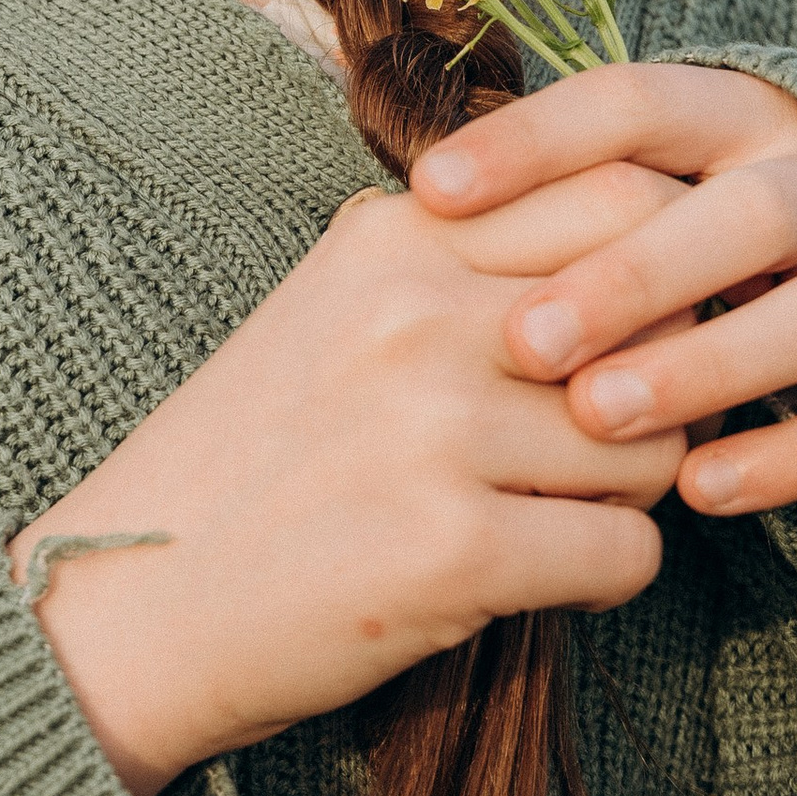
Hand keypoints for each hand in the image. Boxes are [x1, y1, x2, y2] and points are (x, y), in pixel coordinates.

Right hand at [7, 186, 684, 795]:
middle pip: (658, 320)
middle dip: (657, 386)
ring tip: (540, 510)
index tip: (630, 326)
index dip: (660, 267)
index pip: (621, 194)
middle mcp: (416, 314)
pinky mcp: (456, 550)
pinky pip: (630, 552)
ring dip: (622, 492)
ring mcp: (435, 430)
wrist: (136, 601)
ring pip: (653, 445)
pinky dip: (600, 576)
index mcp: (394, 237)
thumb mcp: (343, 308)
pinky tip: (527, 576)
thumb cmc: (260, 456)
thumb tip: (659, 253)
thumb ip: (472, 263)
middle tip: (594, 437)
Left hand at [410, 64, 796, 518]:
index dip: (535, 141)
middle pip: (750, 212)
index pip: (638, 105)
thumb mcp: (619, 197)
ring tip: (599, 419)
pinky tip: (699, 490)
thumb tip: (404, 213)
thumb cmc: (670, 246)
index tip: (429, 193)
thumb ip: (548, 201)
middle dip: (637, 276)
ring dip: (714, 365)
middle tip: (526, 342)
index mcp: (735, 114)